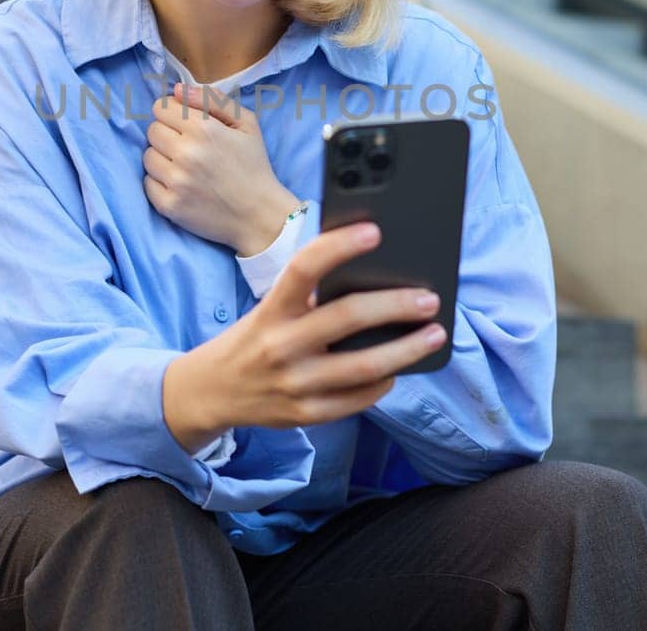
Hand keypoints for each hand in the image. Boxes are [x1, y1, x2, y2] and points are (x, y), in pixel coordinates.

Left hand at [142, 81, 297, 254]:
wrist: (259, 215)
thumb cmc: (254, 166)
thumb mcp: (246, 124)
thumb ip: (212, 100)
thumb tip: (176, 90)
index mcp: (204, 129)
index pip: (161, 108)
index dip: (174, 113)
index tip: (186, 124)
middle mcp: (186, 153)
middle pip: (152, 130)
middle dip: (168, 134)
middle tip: (188, 146)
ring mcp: (176, 182)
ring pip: (148, 156)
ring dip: (163, 158)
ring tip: (185, 166)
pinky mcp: (169, 206)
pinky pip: (147, 183)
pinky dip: (160, 182)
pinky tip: (181, 184)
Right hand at [164, 222, 448, 445]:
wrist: (211, 390)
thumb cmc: (253, 338)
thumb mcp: (269, 309)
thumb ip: (308, 296)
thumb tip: (370, 274)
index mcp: (271, 310)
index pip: (304, 268)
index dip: (339, 246)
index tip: (374, 232)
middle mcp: (281, 345)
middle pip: (347, 318)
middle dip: (395, 305)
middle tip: (429, 299)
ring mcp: (294, 384)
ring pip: (363, 367)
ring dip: (406, 350)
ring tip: (434, 335)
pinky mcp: (304, 414)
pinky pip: (356, 400)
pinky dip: (382, 384)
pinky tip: (399, 370)